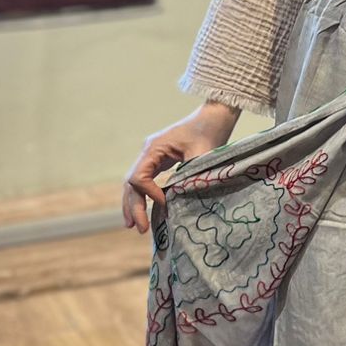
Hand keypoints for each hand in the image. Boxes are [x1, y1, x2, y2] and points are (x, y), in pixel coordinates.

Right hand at [122, 103, 239, 234]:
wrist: (214, 117)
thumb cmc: (209, 132)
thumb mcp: (202, 154)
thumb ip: (190, 175)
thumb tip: (179, 200)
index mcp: (154, 148)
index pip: (139, 177)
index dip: (149, 194)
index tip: (165, 204)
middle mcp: (148, 152)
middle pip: (131, 183)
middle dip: (134, 206)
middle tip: (140, 229)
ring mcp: (151, 156)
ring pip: (134, 183)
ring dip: (133, 204)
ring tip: (132, 226)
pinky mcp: (159, 160)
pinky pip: (144, 180)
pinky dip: (142, 196)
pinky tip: (144, 211)